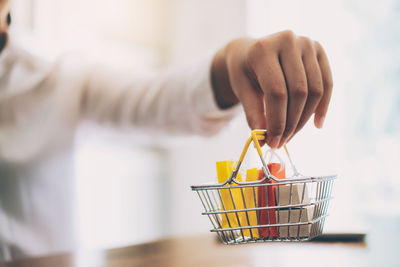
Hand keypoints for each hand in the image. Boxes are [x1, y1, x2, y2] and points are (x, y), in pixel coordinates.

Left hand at [211, 30, 332, 147]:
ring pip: (315, 90)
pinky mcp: (319, 50)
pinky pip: (327, 83)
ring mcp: (306, 43)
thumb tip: (263, 140)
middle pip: (298, 92)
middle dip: (291, 123)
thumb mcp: (241, 90)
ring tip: (292, 134)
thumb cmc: (245, 72)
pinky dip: (323, 106)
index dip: (277, 120)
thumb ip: (252, 113)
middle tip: (282, 142)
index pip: (276, 91)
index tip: (273, 141)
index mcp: (263, 49)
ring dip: (305, 118)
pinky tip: (316, 124)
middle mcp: (287, 40)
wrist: (252, 51)